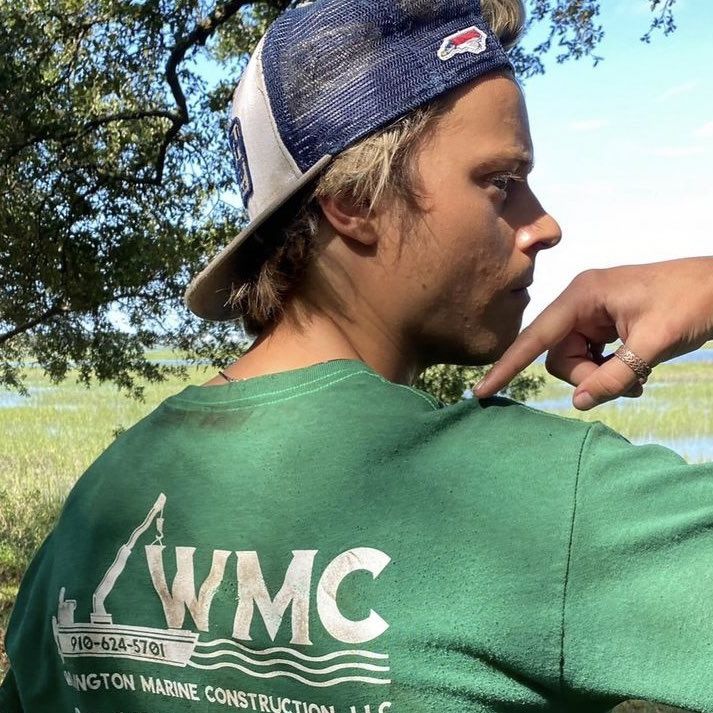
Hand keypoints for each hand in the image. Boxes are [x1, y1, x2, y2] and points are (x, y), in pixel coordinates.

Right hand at [474, 257, 712, 409]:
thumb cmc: (692, 302)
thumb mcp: (652, 344)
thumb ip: (613, 376)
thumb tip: (579, 403)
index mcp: (583, 295)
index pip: (535, 337)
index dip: (507, 365)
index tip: (482, 390)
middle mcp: (581, 303)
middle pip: (559, 356)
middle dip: (587, 377)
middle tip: (627, 386)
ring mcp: (593, 314)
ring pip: (575, 361)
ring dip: (602, 377)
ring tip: (638, 380)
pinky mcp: (605, 324)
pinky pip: (591, 357)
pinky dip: (609, 371)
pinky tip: (636, 374)